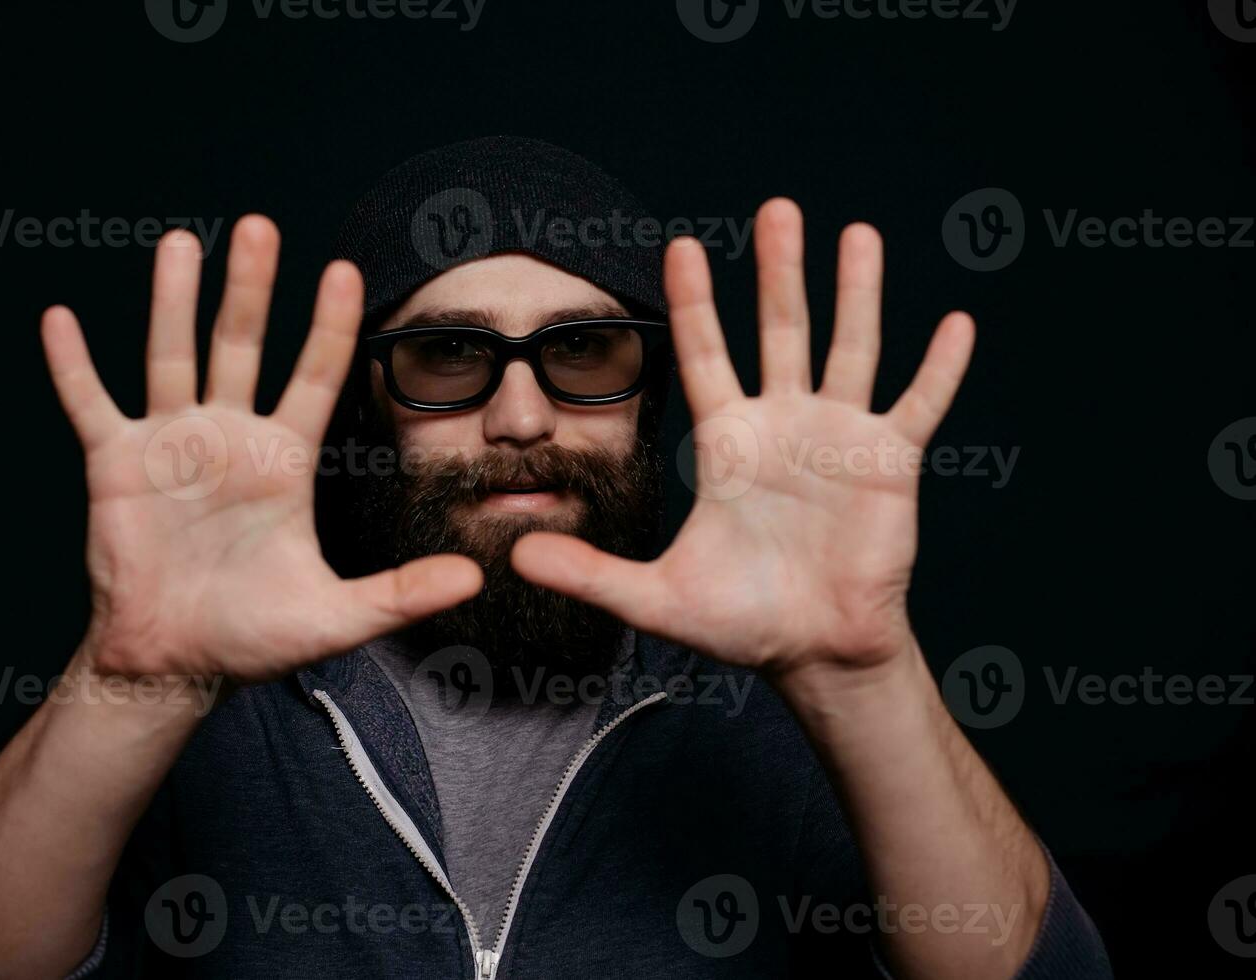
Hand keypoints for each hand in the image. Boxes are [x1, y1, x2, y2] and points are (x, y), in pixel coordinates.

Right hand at [41, 216, 481, 682]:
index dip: (332, 325)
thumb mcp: (334, 615)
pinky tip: (59, 318)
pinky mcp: (116, 465)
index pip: (317, 375)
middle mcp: (230, 436)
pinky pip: (91, 404)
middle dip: (251, 287)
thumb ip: (401, 592)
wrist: (174, 662)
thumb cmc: (252, 636)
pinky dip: (73, 365)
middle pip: (242, 345)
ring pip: (171, 355)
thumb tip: (474, 576)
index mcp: (283, 460)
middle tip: (260, 227)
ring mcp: (171, 444)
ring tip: (181, 242)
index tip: (347, 269)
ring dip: (173, 300)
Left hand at [511, 199, 972, 681]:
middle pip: (781, 330)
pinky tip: (956, 324)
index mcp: (728, 441)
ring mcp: (839, 437)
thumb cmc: (740, 622)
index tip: (681, 246)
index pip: (706, 354)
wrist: (814, 652)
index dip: (694, 302)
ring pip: (851, 348)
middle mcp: (783, 424)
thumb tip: (515, 556)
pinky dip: (938, 369)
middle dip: (779, 271)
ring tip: (858, 234)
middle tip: (778, 209)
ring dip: (857, 293)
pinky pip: (918, 405)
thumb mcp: (656, 597)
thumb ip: (589, 573)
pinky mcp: (889, 463)